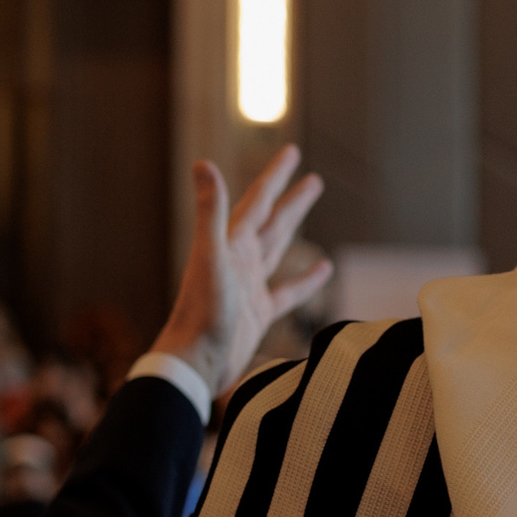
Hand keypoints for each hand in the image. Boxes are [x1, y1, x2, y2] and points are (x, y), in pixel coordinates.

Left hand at [150, 150, 333, 399]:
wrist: (194, 364)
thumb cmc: (200, 314)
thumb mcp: (210, 257)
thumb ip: (209, 211)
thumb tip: (202, 163)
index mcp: (230, 244)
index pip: (258, 202)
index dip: (275, 176)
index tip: (292, 152)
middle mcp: (239, 261)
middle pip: (271, 221)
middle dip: (290, 198)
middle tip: (313, 177)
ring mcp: (249, 287)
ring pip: (279, 248)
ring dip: (294, 226)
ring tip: (311, 215)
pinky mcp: (258, 313)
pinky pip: (288, 291)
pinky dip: (306, 280)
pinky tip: (322, 270)